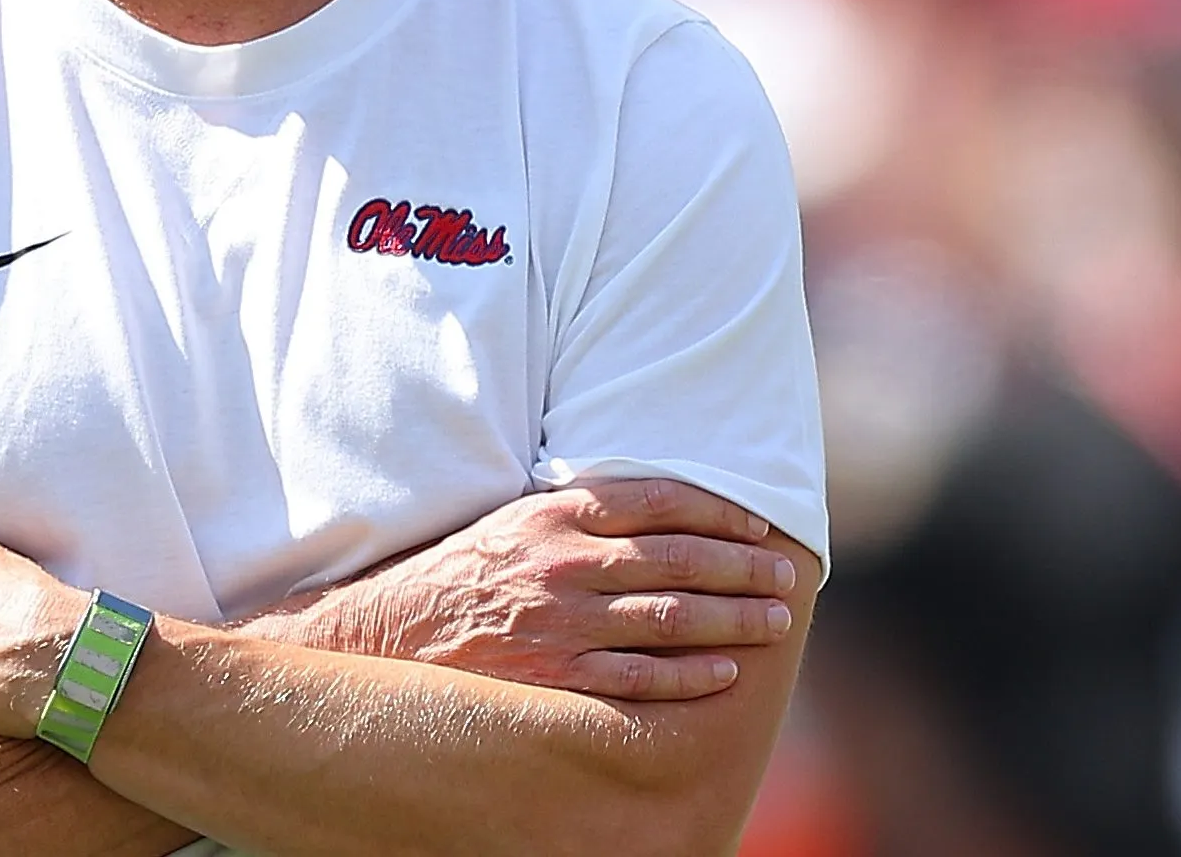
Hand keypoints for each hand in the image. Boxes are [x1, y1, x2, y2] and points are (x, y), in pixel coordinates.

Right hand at [265, 479, 794, 700]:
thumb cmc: (462, 572)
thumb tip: (656, 505)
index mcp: (554, 516)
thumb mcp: (514, 522)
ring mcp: (560, 623)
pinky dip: (688, 675)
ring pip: (670, 619)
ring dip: (732, 619)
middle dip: (743, 568)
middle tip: (787, 577)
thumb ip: (578, 513)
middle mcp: (562, 564)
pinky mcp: (555, 676)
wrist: (393, 633)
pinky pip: (639, 677)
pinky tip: (724, 672)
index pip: (658, 502)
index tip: (759, 528)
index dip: (719, 513)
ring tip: (773, 621)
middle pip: (678, 560)